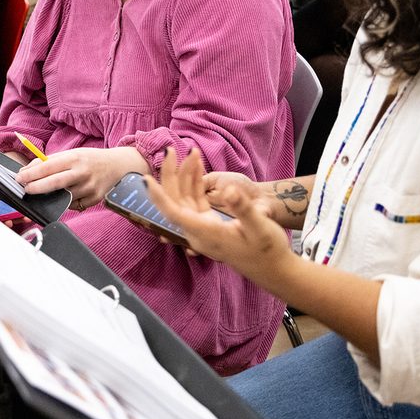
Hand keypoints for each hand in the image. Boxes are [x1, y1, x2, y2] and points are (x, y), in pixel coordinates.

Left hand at [14, 145, 146, 208]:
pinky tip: (66, 195)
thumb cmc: (90, 159)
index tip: (19, 178)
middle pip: (54, 183)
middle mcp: (83, 173)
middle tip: (25, 189)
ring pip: (62, 197)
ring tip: (45, 192)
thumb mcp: (72, 154)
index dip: (31, 174)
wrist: (118, 166)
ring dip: (50, 196)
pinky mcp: (94, 199)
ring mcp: (89, 188)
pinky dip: (66, 202)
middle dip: (36, 187)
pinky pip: (73, 205)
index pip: (48, 167)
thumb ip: (51, 161)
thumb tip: (28, 170)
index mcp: (75, 158)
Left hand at [145, 148, 295, 280]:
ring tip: (192, 152)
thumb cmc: (268, 250)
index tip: (145, 179)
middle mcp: (198, 232)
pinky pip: (195, 201)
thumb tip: (229, 190)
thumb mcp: (260, 227)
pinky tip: (198, 167)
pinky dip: (195, 183)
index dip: (158, 196)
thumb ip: (244, 209)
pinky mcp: (208, 225)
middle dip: (170, 174)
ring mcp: (202, 228)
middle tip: (170, 150)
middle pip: (174, 201)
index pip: (173, 212)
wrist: (274, 268)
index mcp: (206, 233)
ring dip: (185, 175)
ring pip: (184, 199)